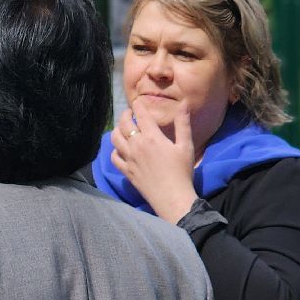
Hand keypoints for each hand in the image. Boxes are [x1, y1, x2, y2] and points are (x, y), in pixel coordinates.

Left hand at [111, 102, 198, 222]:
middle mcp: (137, 145)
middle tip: (129, 113)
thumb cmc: (182, 171)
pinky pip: (114, 157)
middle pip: (124, 124)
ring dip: (117, 130)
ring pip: (115, 139)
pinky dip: (115, 150)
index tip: (138, 102)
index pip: (141, 115)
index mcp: (152, 137)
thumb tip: (183, 104)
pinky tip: (120, 149)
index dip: (138, 106)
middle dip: (125, 115)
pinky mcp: (126, 171)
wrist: (172, 197)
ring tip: (123, 128)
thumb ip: (182, 124)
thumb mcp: (186, 146)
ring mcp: (129, 159)